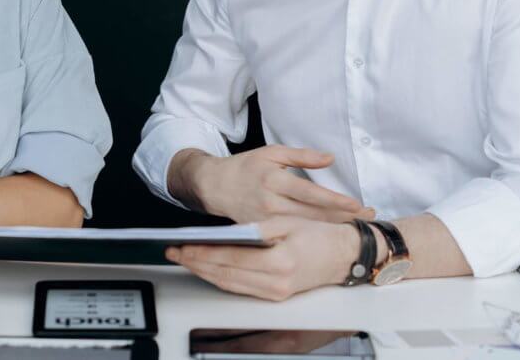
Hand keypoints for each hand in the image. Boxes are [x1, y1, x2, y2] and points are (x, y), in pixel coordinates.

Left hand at [167, 216, 358, 300]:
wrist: (345, 256)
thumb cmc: (320, 235)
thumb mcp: (288, 223)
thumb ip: (258, 230)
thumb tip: (229, 234)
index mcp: (279, 261)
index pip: (229, 257)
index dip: (202, 251)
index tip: (182, 245)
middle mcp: (276, 283)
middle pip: (225, 274)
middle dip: (196, 263)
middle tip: (174, 252)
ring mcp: (276, 293)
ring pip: (229, 284)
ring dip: (204, 273)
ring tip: (185, 259)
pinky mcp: (276, 296)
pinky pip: (240, 289)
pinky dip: (220, 279)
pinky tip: (208, 270)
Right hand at [171, 145, 373, 223]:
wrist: (214, 186)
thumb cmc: (246, 167)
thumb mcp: (272, 153)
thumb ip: (302, 156)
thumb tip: (330, 158)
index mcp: (275, 180)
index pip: (311, 193)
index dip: (336, 201)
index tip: (358, 205)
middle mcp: (271, 203)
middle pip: (313, 215)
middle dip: (343, 218)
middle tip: (368, 218)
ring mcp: (266, 221)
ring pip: (305, 228)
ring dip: (331, 228)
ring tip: (356, 227)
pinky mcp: (262, 233)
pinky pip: (291, 235)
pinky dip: (312, 235)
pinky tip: (329, 236)